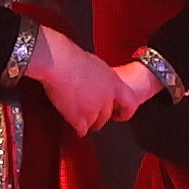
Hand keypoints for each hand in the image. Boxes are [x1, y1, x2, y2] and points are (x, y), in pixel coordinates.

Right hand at [20, 28, 136, 135]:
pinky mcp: (80, 118)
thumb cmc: (72, 59)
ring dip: (87, 122)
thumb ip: (102, 80)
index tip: (119, 114)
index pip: (129, 103)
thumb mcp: (96, 66)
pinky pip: (81, 129)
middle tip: (91, 115)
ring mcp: (94, 109)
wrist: (59, 63)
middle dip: (99, 118)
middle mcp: (107, 98)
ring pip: (94, 124)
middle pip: (107, 116)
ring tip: (79, 116)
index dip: (124, 111)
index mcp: (114, 83)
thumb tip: (99, 83)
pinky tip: (72, 121)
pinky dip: (76, 127)